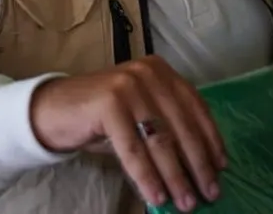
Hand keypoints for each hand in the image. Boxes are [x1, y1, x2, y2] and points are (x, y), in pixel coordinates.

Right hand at [29, 56, 225, 211]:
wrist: (51, 111)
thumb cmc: (102, 119)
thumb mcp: (142, 118)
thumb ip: (169, 130)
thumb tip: (202, 168)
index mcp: (163, 73)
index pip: (196, 109)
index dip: (211, 140)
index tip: (221, 168)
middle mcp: (149, 73)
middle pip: (182, 126)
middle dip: (198, 165)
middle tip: (209, 194)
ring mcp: (129, 85)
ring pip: (160, 140)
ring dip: (176, 176)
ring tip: (185, 202)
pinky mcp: (109, 102)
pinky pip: (134, 148)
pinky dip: (147, 176)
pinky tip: (156, 196)